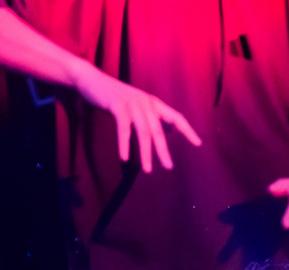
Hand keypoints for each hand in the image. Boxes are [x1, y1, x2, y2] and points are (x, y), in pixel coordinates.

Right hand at [73, 64, 201, 172]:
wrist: (90, 79)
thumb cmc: (113, 96)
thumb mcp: (136, 106)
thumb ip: (149, 118)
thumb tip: (165, 132)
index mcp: (153, 103)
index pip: (176, 117)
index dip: (188, 130)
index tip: (198, 143)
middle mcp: (146, 102)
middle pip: (158, 131)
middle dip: (163, 150)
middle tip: (168, 167)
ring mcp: (132, 103)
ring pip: (143, 132)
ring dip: (145, 153)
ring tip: (148, 170)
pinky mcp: (117, 105)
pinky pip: (123, 129)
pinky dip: (124, 144)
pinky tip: (125, 158)